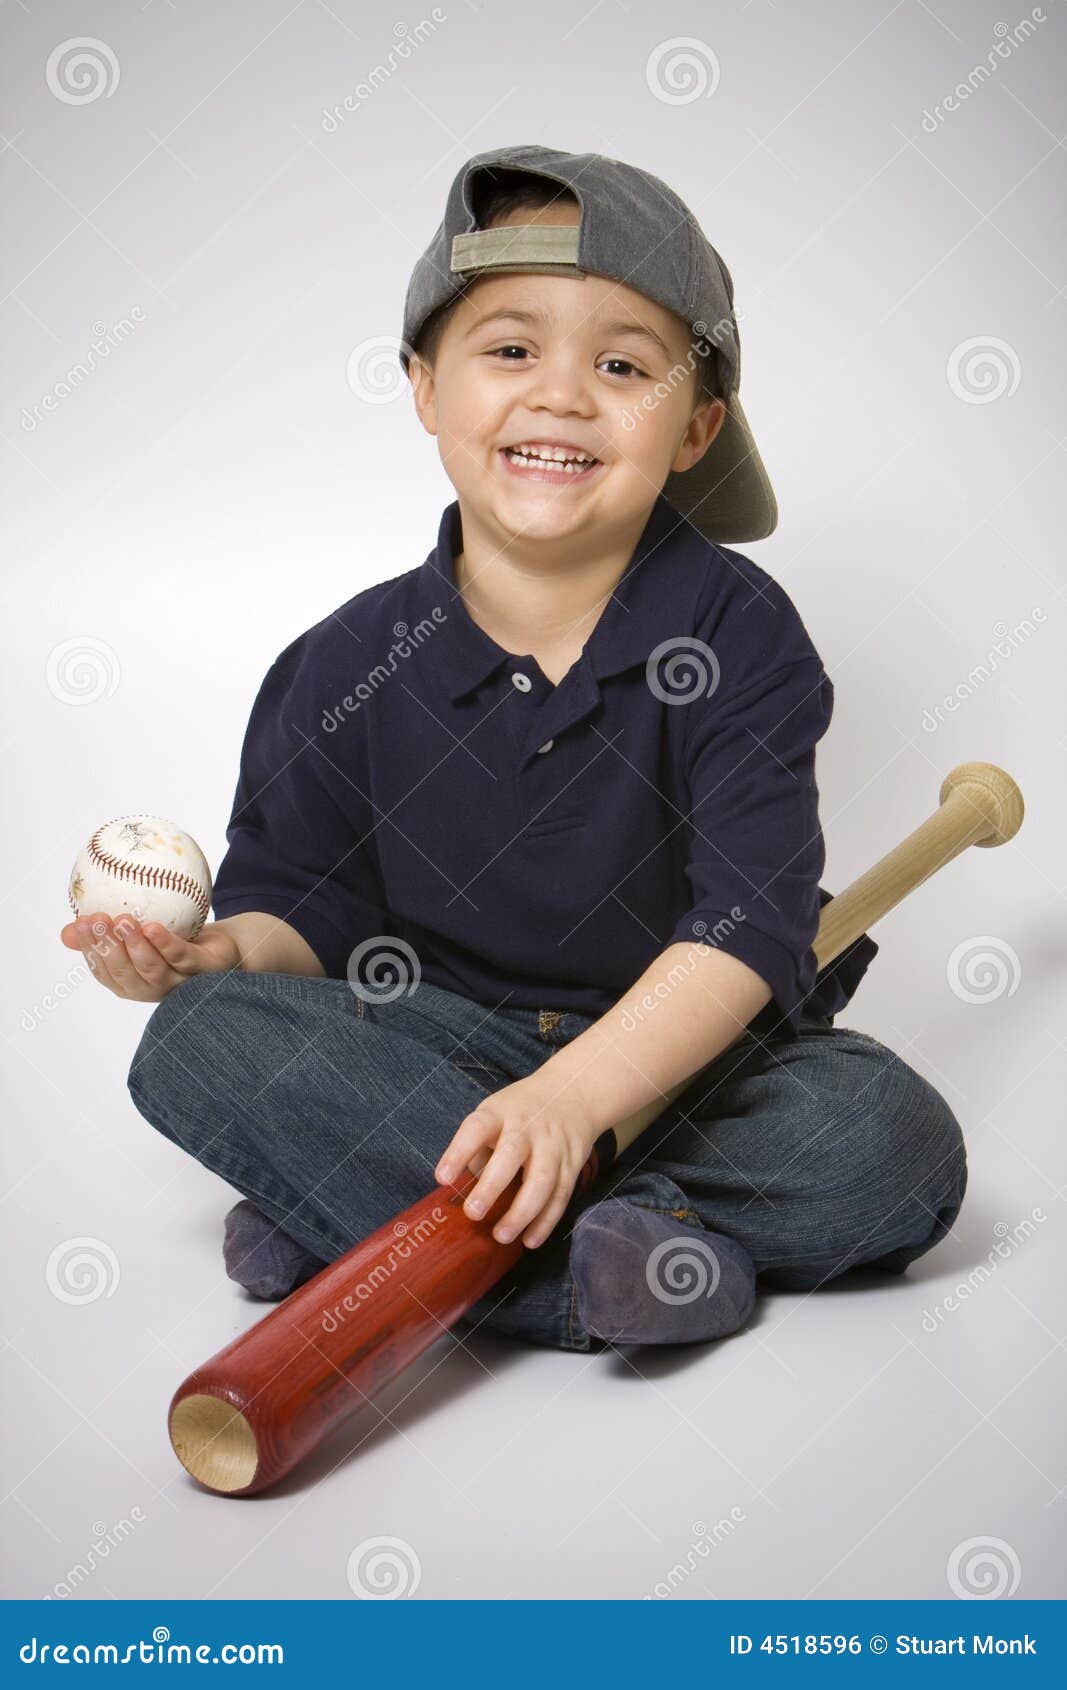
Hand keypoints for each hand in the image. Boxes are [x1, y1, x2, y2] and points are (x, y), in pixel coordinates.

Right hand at [60, 912, 241, 1001]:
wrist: (226, 947)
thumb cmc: (177, 943)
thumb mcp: (139, 936)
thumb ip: (106, 934)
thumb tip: (68, 929)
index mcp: (135, 983)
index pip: (106, 972)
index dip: (90, 951)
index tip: (80, 925)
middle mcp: (155, 989)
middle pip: (127, 975)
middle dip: (108, 949)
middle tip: (96, 922)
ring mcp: (182, 983)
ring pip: (154, 970)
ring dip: (135, 947)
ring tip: (122, 921)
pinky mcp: (206, 970)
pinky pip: (184, 958)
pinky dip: (167, 945)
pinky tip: (152, 928)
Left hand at [433, 1071, 596, 1249]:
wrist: (573, 1092)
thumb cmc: (520, 1111)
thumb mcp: (494, 1114)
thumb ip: (480, 1150)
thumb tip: (465, 1192)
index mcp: (500, 1112)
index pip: (476, 1129)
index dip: (459, 1153)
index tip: (442, 1179)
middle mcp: (527, 1127)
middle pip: (511, 1155)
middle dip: (491, 1186)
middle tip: (473, 1213)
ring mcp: (553, 1146)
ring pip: (542, 1180)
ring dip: (522, 1212)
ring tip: (501, 1236)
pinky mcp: (572, 1164)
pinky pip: (560, 1196)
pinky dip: (546, 1221)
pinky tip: (530, 1241)